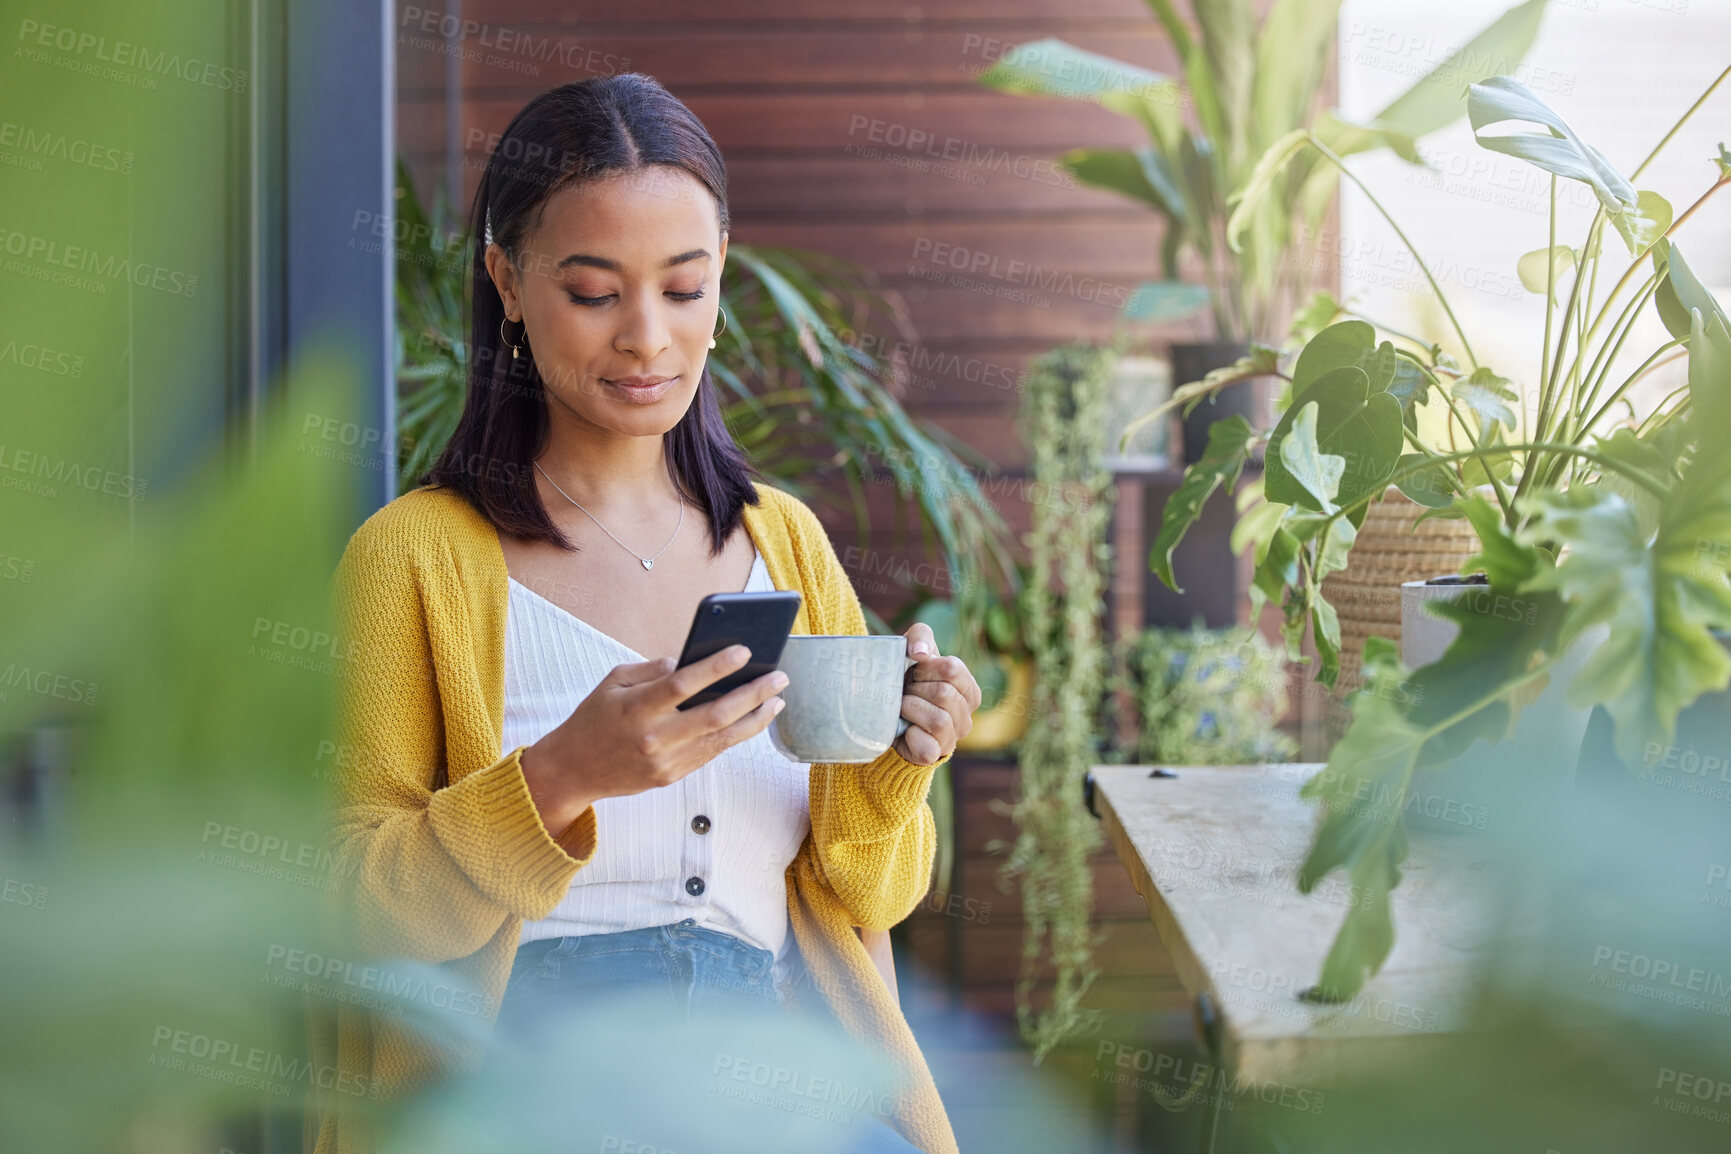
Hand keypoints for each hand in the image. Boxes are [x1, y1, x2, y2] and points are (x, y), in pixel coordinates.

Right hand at [519, 644, 787, 835]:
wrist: (573, 770)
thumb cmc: (594, 717)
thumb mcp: (613, 681)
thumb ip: (653, 669)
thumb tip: (692, 661)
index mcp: (636, 708)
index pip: (684, 684)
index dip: (716, 667)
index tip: (744, 650)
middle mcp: (654, 738)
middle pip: (714, 714)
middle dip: (752, 694)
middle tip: (779, 676)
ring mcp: (665, 762)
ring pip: (722, 739)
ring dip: (755, 718)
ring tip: (777, 699)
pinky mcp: (672, 777)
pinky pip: (712, 753)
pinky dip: (737, 735)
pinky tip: (753, 720)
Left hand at [892, 622, 981, 765]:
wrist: (884, 714)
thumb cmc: (905, 678)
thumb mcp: (912, 650)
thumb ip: (920, 636)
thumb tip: (920, 653)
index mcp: (969, 691)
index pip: (953, 669)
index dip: (927, 667)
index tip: (915, 670)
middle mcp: (966, 717)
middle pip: (944, 694)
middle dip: (916, 689)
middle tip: (906, 691)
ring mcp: (952, 738)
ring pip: (939, 720)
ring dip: (911, 709)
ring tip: (902, 707)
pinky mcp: (934, 756)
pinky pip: (927, 746)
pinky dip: (910, 735)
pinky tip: (904, 728)